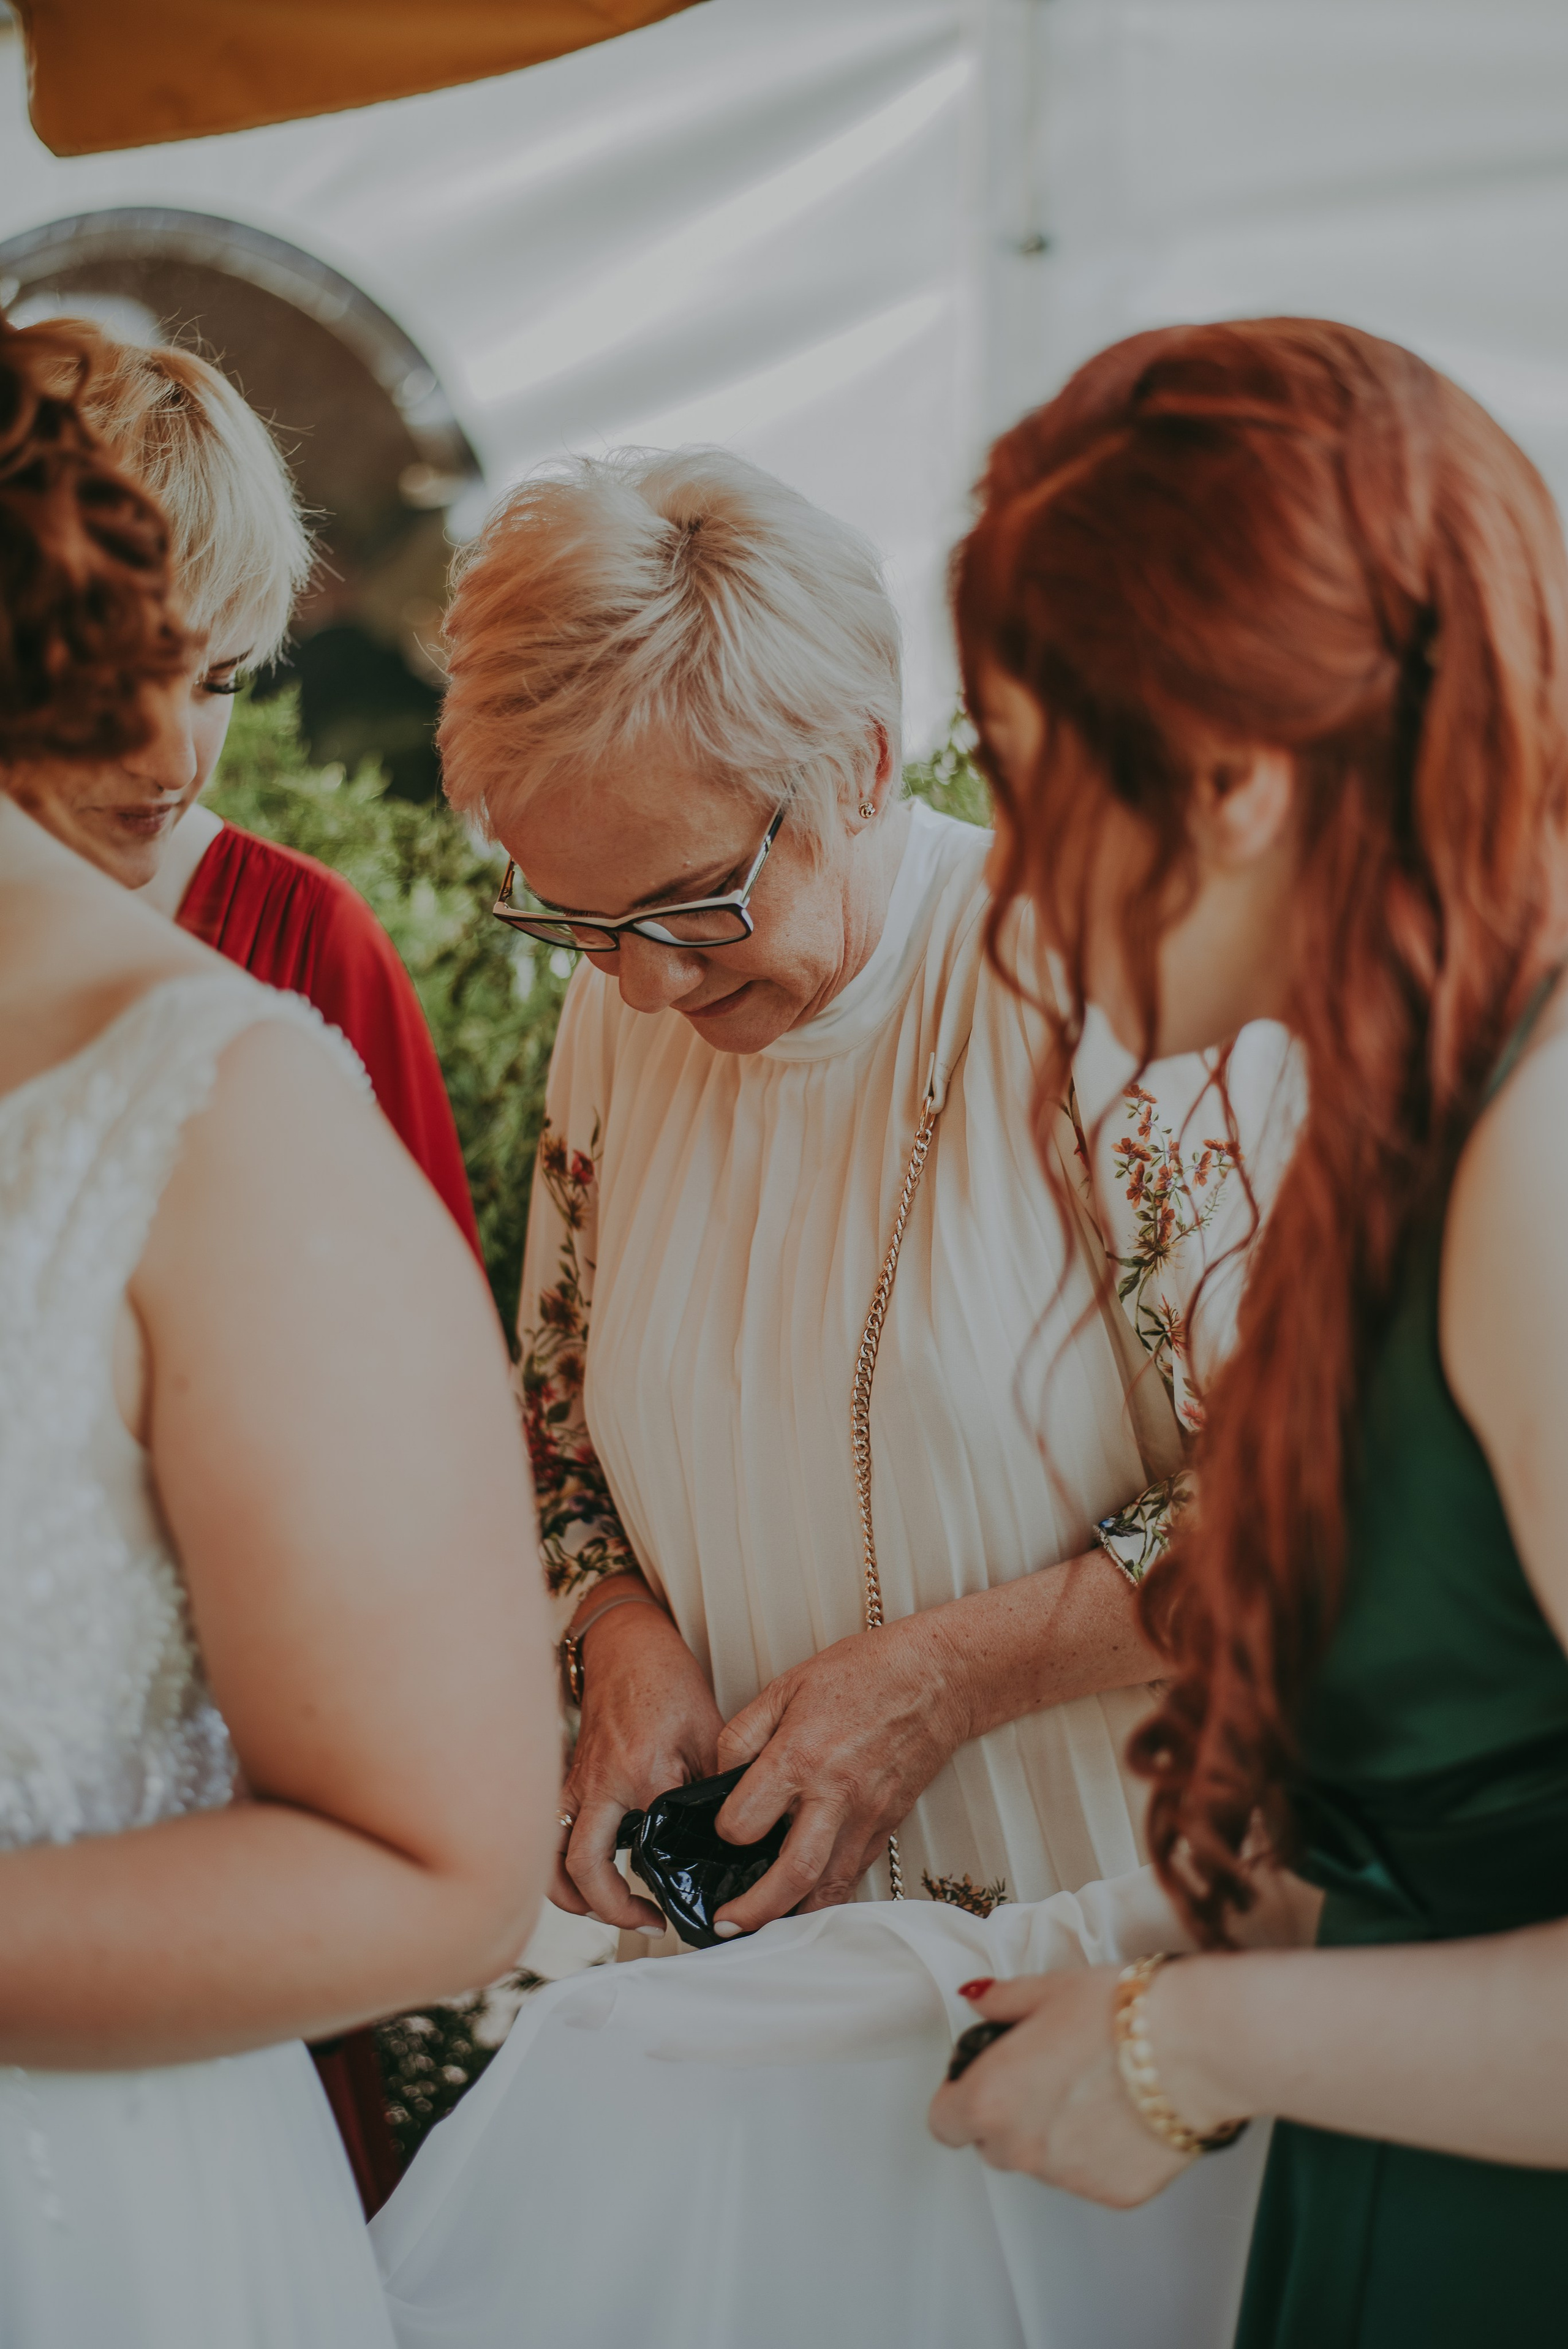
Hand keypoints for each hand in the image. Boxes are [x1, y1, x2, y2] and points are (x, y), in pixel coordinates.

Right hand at [555, 1591, 723, 1933]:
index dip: (669, 1886)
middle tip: (649, 1922)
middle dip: (611, 1910)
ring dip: (574, 1898)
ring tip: (607, 1914)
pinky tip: (583, 1884)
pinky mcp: (565, 1782)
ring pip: (553, 1858)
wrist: (626, 1646)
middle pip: (585, 1867)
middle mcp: (601, 1785)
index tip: (690, 1908)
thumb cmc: (668, 1683)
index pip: (653, 1849)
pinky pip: (549, 1836)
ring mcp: (577, 1785)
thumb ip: (717, 1785)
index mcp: (644, 1773)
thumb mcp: (709, 1731)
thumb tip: (735, 1838)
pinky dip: (558, 1868)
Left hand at [709, 1612, 971, 1932]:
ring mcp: (866, 1816)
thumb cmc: (861, 1674)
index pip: (745, 1821)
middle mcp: (834, 1794)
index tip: (722, 1830)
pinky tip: (806, 1899)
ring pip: (828, 1888)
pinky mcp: (887, 1826)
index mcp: (799, 1756)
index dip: (724, 1831)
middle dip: (754, 1911)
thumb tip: (720, 1779)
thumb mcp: (785, 1687)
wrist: (934, 1678)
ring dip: (792, 1917)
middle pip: (792, 1874)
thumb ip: (742, 1736)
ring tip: (763, 1928)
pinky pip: (854, 1874)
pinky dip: (828, 1894)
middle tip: (726, 1925)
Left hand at [928, 1972, 1191, 2206]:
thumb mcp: (1048, 1990)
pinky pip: (1092, 2178)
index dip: (958, 2101)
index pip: (944, 2124)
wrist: (1191, 2048)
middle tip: (1048, 2078)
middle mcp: (1022, 2149)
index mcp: (991, 2100)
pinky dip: (1101, 2155)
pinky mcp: (1114, 2195)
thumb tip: (977, 1998)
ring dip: (1056, 2136)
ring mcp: (1068, 2179)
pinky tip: (1126, 2115)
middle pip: (993, 2145)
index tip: (979, 2082)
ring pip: (1044, 2162)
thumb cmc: (1119, 2014)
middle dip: (1010, 2116)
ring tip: (1097, 2090)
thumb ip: (1000, 2001)